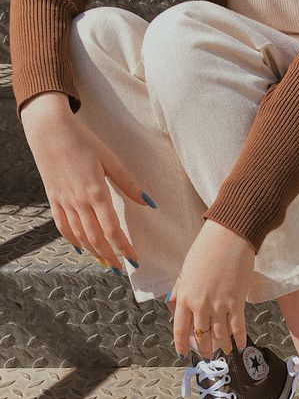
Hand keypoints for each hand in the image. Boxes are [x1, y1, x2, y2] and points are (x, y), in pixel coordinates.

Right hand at [20, 92, 156, 270]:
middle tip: (121, 269)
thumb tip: (149, 203)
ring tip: (106, 263)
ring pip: (80, 235)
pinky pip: (63, 226)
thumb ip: (128, 184)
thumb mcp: (110, 160)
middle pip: (96, 238)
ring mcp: (64, 201)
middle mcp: (79, 201)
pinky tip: (82, 249)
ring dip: (94, 252)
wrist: (49, 129)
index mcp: (96, 192)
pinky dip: (73, 240)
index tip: (134, 260)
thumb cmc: (83, 141)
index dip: (124, 248)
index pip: (113, 229)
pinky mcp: (53, 199)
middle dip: (111, 256)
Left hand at [165, 219, 255, 358]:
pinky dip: (239, 338)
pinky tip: (240, 346)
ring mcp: (219, 304)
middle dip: (204, 348)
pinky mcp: (236, 301)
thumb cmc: (206, 249)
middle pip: (201, 335)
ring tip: (225, 351)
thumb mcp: (186, 269)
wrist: (229, 237)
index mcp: (185, 296)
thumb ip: (180, 289)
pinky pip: (237, 326)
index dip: (181, 344)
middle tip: (207, 355)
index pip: (180, 328)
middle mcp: (200, 304)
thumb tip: (173, 302)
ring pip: (219, 334)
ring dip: (222, 345)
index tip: (183, 353)